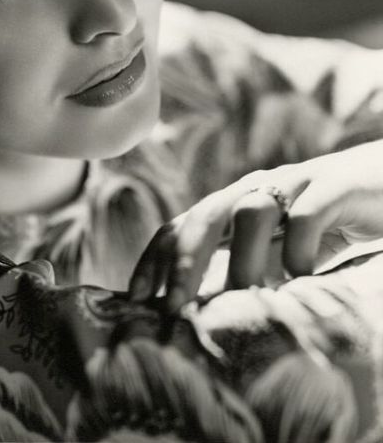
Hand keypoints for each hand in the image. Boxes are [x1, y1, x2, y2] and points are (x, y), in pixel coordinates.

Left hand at [128, 139, 382, 309]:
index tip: (136, 298)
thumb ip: (245, 267)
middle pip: (207, 215)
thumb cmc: (326, 221)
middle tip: (173, 304)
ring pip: (251, 210)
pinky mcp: (336, 185)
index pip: (183, 225)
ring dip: (243, 256)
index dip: (156, 258)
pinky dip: (300, 245)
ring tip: (244, 295)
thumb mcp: (278, 247)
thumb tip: (203, 312)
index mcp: (236, 204)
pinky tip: (302, 277)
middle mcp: (257, 188)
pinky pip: (309, 212)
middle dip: (184, 260)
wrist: (382, 181)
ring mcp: (296, 183)